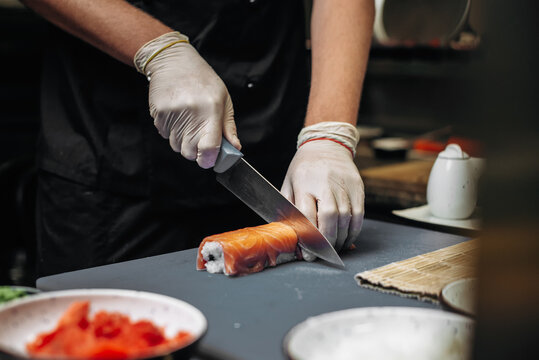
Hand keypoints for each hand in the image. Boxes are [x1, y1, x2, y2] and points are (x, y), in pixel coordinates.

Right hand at [134, 32, 240, 167]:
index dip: (210, 160)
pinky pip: (165, 135)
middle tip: (200, 137)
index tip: (211, 159)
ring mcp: (172, 114)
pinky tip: (177, 115)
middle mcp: (191, 113)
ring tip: (188, 121)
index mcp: (211, 110)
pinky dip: (172, 131)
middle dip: (197, 151)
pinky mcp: (158, 114)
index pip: (209, 148)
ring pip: (176, 146)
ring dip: (183, 141)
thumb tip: (235, 148)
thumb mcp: (223, 99)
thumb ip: (228, 127)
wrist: (174, 61)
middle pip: (190, 152)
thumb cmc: (203, 80)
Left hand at [281, 125, 363, 259]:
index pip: (308, 214)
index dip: (309, 237)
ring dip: (341, 238)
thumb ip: (288, 210)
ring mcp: (344, 183)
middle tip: (322, 254)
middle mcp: (326, 182)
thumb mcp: (288, 184)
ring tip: (333, 248)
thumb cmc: (303, 168)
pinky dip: (354, 230)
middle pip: (330, 217)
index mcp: (304, 182)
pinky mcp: (358, 186)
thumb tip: (292, 237)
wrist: (326, 144)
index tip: (308, 254)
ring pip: (346, 217)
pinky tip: (347, 238)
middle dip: (327, 241)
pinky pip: (359, 214)